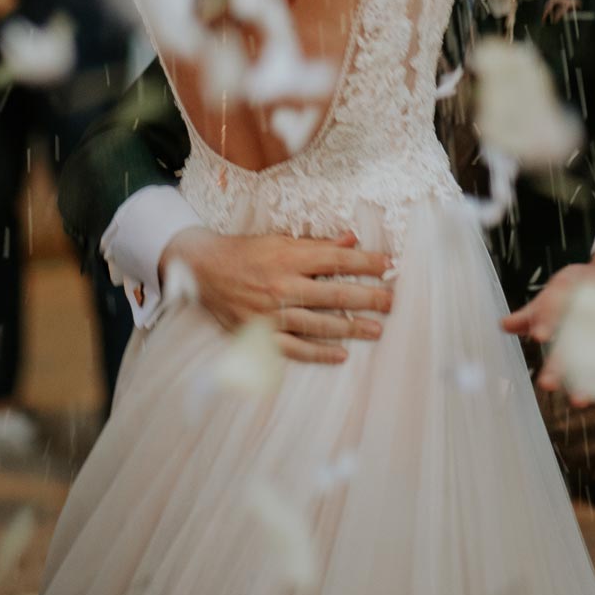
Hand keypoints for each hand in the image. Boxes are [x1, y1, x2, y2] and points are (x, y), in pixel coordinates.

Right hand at [160, 228, 392, 364]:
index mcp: (288, 257)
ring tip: (376, 329)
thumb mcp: (279, 239)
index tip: (388, 265)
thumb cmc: (245, 251)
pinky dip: (319, 353)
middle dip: (367, 297)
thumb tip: (351, 240)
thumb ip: (316, 244)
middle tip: (392, 301)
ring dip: (351, 327)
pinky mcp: (260, 335)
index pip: (336, 260)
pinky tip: (341, 355)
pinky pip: (295, 349)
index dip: (365, 263)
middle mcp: (282, 285)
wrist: (203, 270)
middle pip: (334, 293)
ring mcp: (271, 314)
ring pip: (319, 324)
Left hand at [501, 248, 594, 402]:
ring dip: (594, 372)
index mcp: (574, 278)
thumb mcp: (557, 291)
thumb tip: (504, 326)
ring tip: (579, 398)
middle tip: (547, 383)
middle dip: (563, 357)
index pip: (558, 296)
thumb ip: (534, 312)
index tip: (538, 337)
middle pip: (582, 324)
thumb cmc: (583, 287)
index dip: (549, 316)